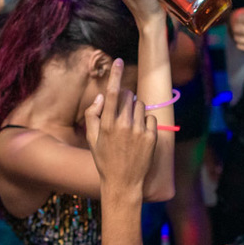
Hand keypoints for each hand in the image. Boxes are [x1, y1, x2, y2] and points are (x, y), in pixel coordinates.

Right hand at [84, 58, 156, 191]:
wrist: (123, 184)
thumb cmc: (105, 161)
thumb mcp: (91, 140)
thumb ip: (92, 116)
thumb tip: (101, 97)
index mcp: (107, 124)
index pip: (113, 93)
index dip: (116, 75)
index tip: (119, 61)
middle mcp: (124, 125)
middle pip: (129, 97)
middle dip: (126, 99)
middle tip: (122, 113)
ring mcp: (139, 131)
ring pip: (141, 106)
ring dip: (136, 111)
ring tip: (130, 129)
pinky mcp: (151, 137)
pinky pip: (150, 118)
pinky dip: (145, 122)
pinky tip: (139, 136)